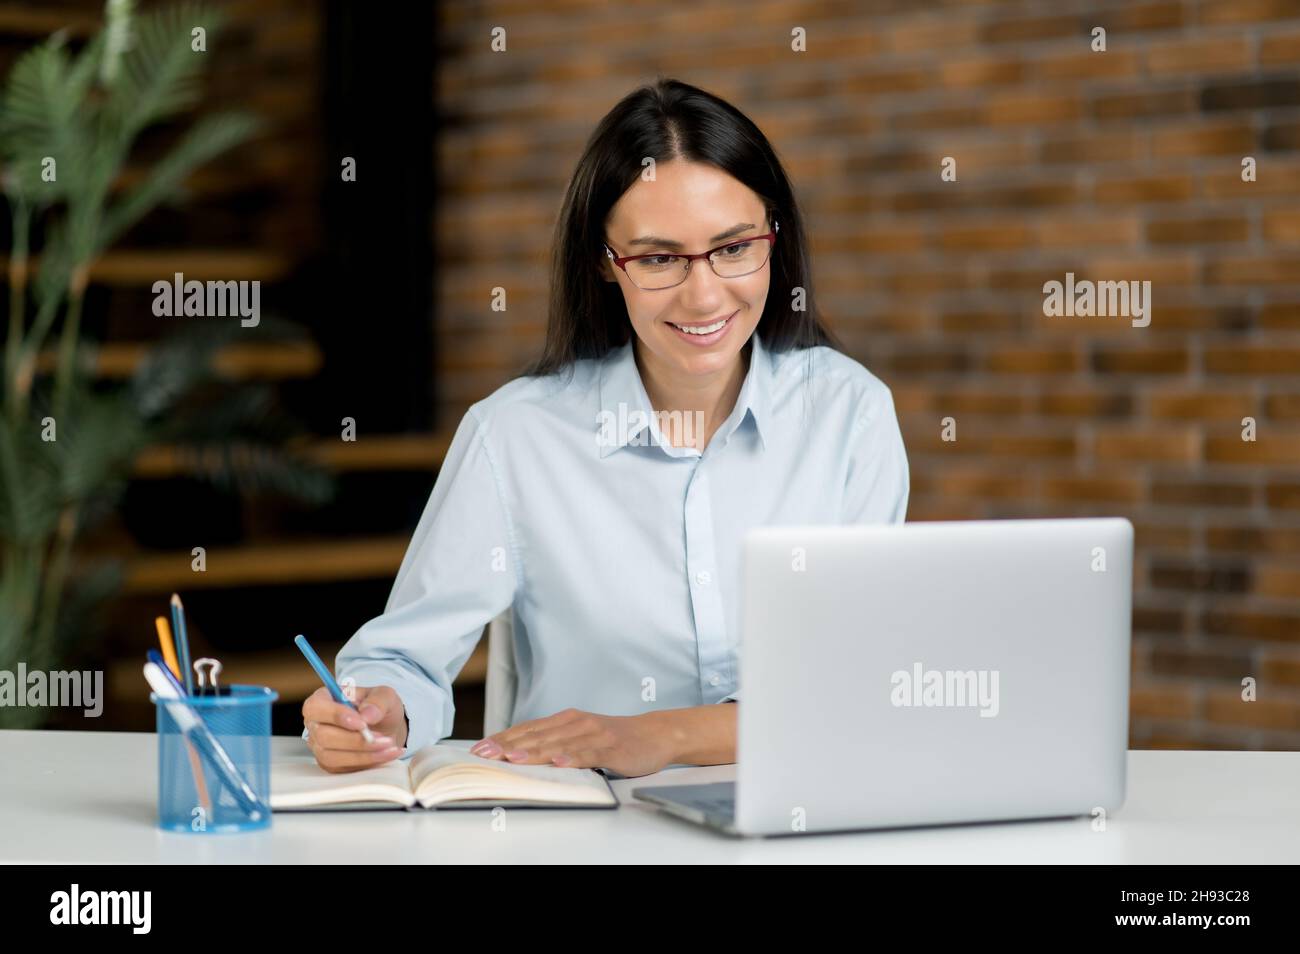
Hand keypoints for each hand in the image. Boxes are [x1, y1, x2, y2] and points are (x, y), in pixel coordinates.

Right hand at [302, 684, 407, 772]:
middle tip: (382, 738)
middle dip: (355, 740)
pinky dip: (368, 762)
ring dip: (363, 754)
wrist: (387, 729)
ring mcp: (320, 746)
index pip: (316, 707)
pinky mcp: (330, 764)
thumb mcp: (385, 696)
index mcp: (323, 699)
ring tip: (388, 746)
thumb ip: (378, 700)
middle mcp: (316, 723)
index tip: (362, 723)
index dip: (336, 715)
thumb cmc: (379, 708)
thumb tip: (367, 715)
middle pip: (323, 735)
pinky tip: (387, 754)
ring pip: (332, 756)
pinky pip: (343, 769)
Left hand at [468, 708, 671, 777]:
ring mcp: (594, 735)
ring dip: (535, 751)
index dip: (503, 738)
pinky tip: (559, 762)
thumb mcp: (581, 734)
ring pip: (559, 744)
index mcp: (567, 720)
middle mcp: (577, 723)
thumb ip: (555, 740)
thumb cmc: (613, 738)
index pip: (528, 729)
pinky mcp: (612, 748)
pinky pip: (590, 754)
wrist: (654, 733)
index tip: (479, 748)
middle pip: (538, 735)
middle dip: (509, 745)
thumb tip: (519, 752)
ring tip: (514, 758)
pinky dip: (573, 757)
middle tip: (485, 754)